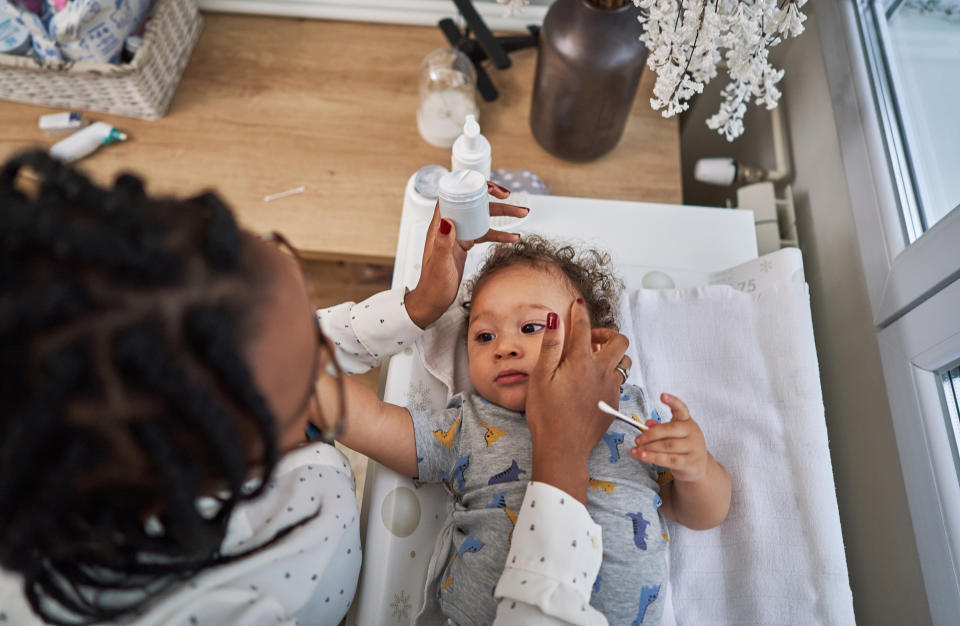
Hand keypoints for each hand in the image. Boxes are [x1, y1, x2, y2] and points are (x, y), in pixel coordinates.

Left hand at [404, 181, 527, 327]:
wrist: (433, 300)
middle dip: (494, 200)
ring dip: (502, 215)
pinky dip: (499, 234)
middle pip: (474, 205)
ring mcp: (458, 235)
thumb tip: (446, 221)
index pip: (454, 196)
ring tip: (522, 213)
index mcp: (439, 226)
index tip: (489, 188)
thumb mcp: (439, 264)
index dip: (471, 187)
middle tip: (511, 197)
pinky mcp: (465, 245)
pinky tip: (513, 237)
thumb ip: (442, 243)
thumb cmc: (432, 284)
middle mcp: (449, 227)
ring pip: (482, 218)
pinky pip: (485, 234)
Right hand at [526, 298, 628, 502]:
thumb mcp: (541, 377)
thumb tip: (555, 318)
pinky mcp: (614, 403)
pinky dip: (610, 374)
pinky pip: (619, 381)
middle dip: (606, 333)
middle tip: (589, 339)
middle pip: (619, 341)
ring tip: (593, 359)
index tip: (576, 306)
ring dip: (612, 354)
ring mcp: (611, 388)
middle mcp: (602, 372)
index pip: (584, 327)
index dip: (579, 313)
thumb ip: (551, 345)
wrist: (563, 449)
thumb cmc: (546, 414)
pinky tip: (592, 383)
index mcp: (581, 362)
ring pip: (624, 361)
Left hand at [630, 393, 708, 482]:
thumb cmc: (683, 447)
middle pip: (670, 429)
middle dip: (650, 435)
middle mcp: (692, 432)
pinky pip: (671, 459)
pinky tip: (645, 457)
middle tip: (637, 440)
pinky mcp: (691, 462)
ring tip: (637, 450)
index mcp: (687, 421)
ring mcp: (694, 447)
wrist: (699, 466)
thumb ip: (660, 428)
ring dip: (649, 448)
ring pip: (668, 445)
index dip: (672, 401)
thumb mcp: (673, 435)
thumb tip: (648, 423)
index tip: (662, 396)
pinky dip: (655, 458)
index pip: (681, 409)